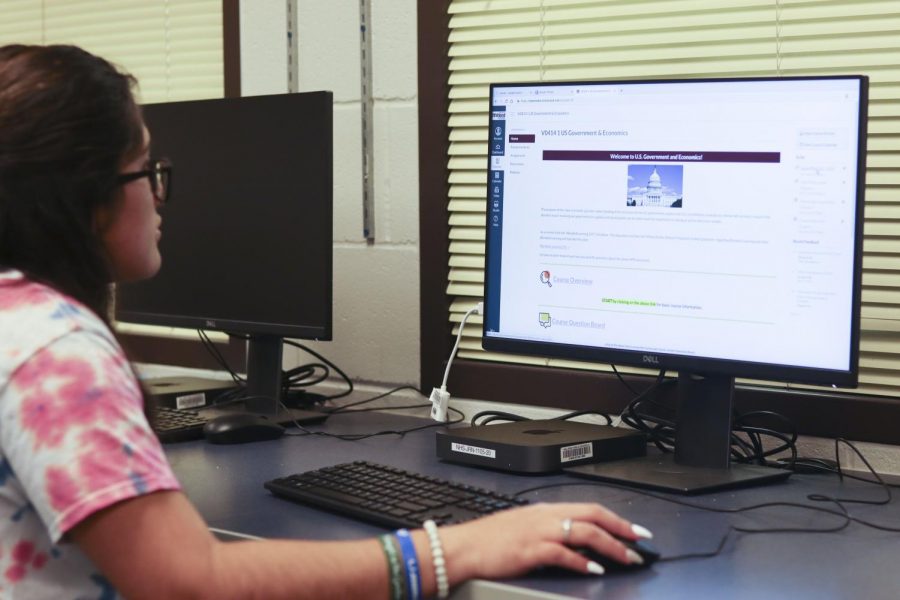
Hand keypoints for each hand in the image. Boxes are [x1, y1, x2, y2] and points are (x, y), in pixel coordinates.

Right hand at [438, 502, 652, 582]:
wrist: (463, 547)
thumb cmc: (489, 541)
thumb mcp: (523, 528)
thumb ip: (548, 530)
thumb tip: (574, 541)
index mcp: (545, 510)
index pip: (588, 508)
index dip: (616, 518)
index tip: (634, 530)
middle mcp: (545, 516)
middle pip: (592, 515)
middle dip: (621, 529)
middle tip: (641, 542)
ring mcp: (538, 532)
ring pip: (584, 532)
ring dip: (610, 546)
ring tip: (626, 559)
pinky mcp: (530, 550)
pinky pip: (563, 553)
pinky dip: (581, 561)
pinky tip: (594, 569)